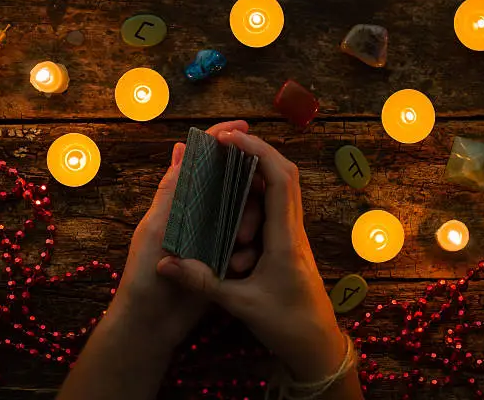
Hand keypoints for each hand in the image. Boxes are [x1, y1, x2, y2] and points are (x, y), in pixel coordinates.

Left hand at [113, 121, 252, 350]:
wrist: (151, 326)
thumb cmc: (145, 276)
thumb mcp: (156, 230)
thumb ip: (171, 192)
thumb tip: (180, 148)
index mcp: (179, 201)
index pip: (201, 162)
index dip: (221, 140)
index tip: (245, 128)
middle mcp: (197, 214)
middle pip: (229, 186)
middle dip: (245, 194)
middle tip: (248, 218)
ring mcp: (210, 236)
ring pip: (241, 214)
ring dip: (247, 225)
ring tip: (242, 246)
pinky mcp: (221, 259)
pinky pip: (243, 244)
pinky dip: (248, 249)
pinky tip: (245, 261)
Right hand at [157, 130, 346, 380]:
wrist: (317, 345)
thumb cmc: (286, 324)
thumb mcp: (241, 304)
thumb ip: (203, 281)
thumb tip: (165, 263)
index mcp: (285, 237)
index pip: (279, 179)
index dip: (257, 152)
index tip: (230, 139)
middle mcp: (293, 230)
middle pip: (284, 175)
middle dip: (255, 155)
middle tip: (223, 149)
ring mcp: (293, 236)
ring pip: (280, 192)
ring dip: (254, 181)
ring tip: (224, 178)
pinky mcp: (289, 245)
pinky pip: (275, 211)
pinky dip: (255, 201)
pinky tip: (233, 210)